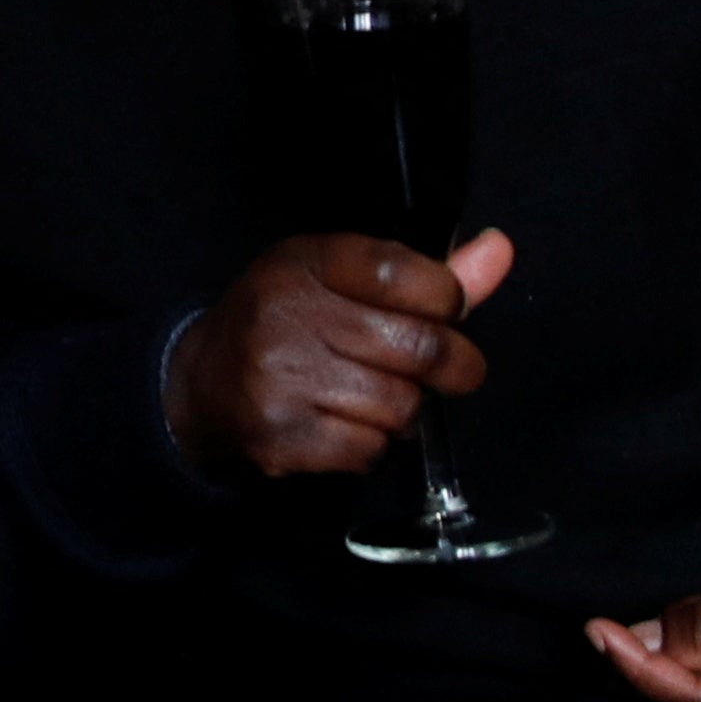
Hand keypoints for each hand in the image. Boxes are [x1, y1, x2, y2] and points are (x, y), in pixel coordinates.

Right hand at [166, 228, 519, 479]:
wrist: (200, 384)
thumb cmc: (288, 320)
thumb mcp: (343, 278)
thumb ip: (428, 273)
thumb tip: (500, 251)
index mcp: (306, 261)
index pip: (405, 272)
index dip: (446, 298)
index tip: (444, 311)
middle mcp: (289, 314)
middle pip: (420, 348)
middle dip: (454, 365)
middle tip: (446, 368)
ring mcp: (283, 379)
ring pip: (402, 407)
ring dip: (406, 409)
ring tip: (377, 394)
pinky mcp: (282, 438)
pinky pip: (371, 450)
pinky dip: (374, 445)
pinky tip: (348, 424)